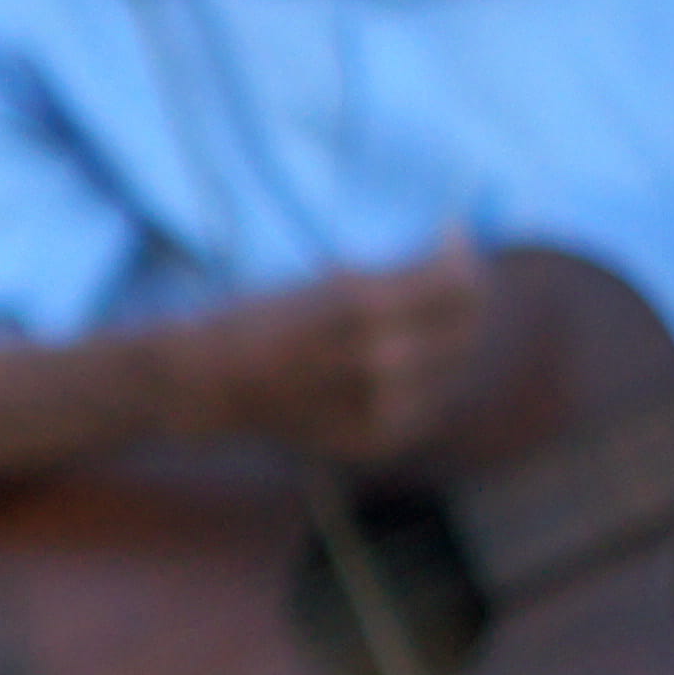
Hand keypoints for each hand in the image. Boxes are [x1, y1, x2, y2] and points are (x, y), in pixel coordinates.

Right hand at [181, 235, 489, 462]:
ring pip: (449, 366)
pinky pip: (424, 404)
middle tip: (437, 278)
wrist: (209, 385)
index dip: (462, 253)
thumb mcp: (329, 282)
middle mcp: (382, 359)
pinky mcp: (378, 439)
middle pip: (464, 324)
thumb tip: (455, 256)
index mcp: (366, 306)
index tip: (451, 234)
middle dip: (456, 295)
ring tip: (397, 324)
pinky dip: (416, 382)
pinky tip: (381, 368)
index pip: (457, 281)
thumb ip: (397, 276)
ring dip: (435, 339)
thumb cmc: (262, 320)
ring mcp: (382, 406)